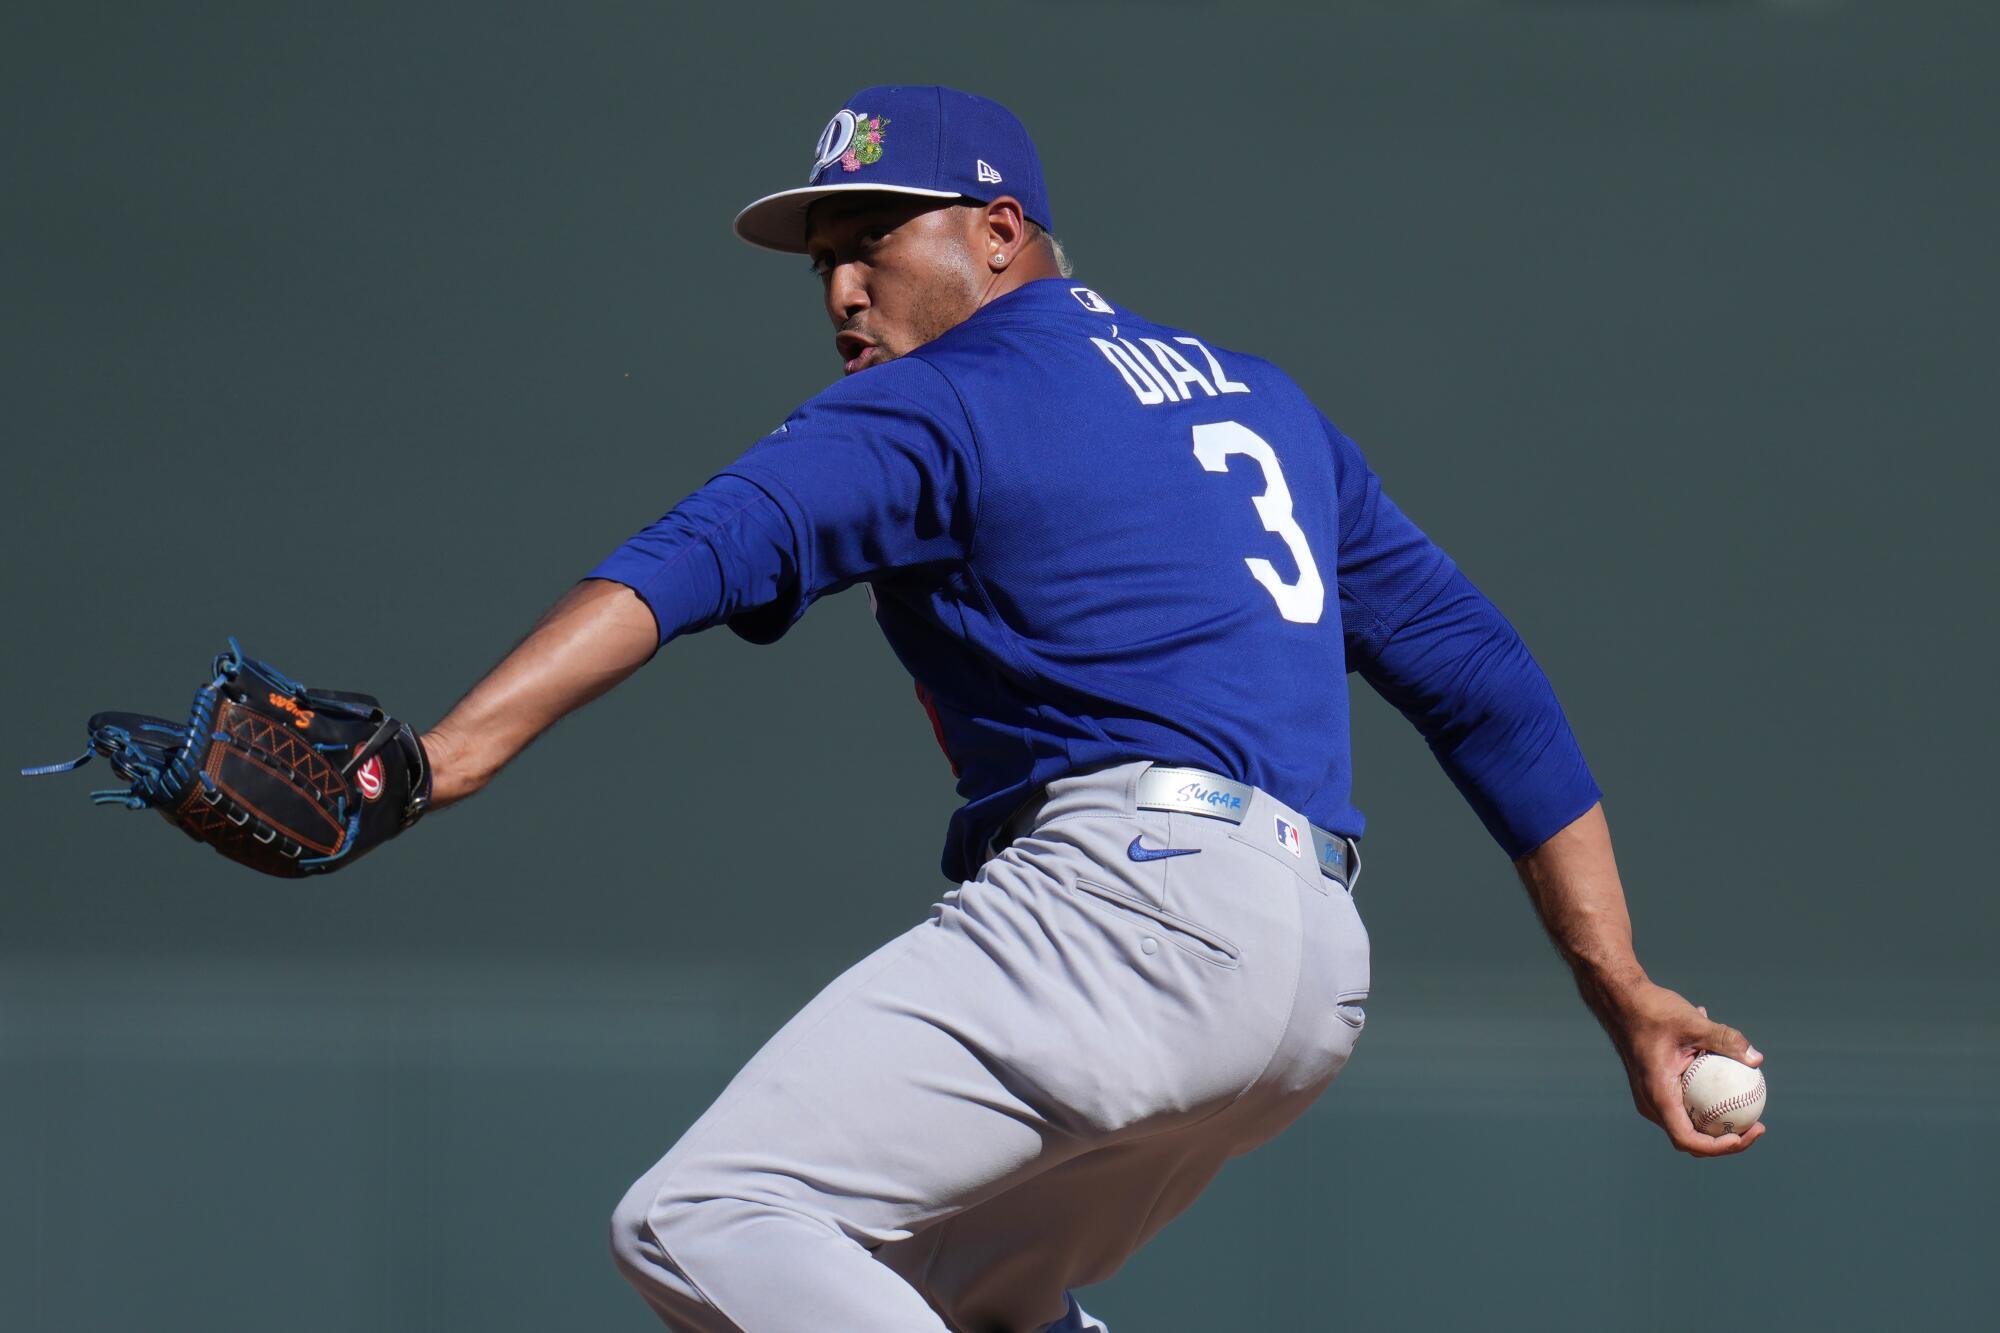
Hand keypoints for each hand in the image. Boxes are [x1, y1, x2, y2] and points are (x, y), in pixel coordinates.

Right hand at [1604, 981, 1765, 1157]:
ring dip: (1719, 1123)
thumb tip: (1757, 1059)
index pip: (1687, 1139)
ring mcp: (1653, 1098)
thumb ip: (1725, 1039)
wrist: (1623, 1002)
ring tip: (1750, 1109)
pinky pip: (1687, 1106)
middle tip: (1757, 1126)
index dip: (1718, 1147)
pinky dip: (1709, 1102)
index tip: (1744, 1134)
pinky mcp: (1658, 1089)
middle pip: (1691, 1139)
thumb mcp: (1692, 1022)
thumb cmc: (1653, 1011)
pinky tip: (1729, 1077)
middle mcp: (1652, 1103)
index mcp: (1658, 1096)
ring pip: (1689, 1124)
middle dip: (1726, 1141)